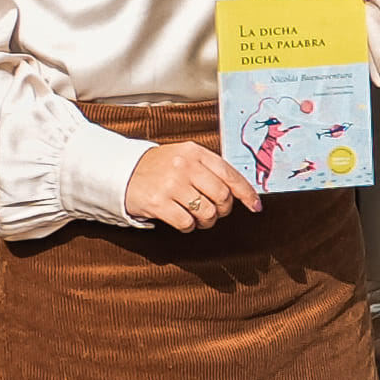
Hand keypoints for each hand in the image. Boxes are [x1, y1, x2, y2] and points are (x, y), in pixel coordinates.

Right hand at [121, 138, 259, 231]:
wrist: (123, 172)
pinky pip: (187, 223)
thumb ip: (211, 169)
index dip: (247, 193)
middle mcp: (184, 166)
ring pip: (207, 213)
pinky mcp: (158, 203)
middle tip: (214, 211)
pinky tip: (182, 219)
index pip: (230, 174)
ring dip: (206, 221)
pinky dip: (189, 227)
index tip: (255, 206)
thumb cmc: (160, 167)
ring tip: (197, 216)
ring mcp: (170, 184)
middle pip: (222, 197)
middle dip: (223, 210)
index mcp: (195, 152)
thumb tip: (241, 191)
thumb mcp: (185, 157)